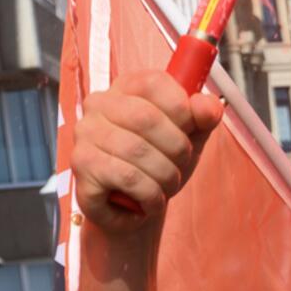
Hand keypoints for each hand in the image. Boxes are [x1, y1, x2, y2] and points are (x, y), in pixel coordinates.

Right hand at [71, 70, 222, 233]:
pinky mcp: (82, 165)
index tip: (189, 131)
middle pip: (147, 118)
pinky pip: (128, 178)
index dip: (181, 109)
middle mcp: (99, 105)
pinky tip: (151, 200)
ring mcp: (85, 134)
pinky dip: (150, 194)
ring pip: (138, 151)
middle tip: (180, 165)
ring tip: (166, 185)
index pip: (154, 83)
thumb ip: (204, 116)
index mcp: (126, 87)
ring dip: (166, 175)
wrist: (134, 207)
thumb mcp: (191, 135)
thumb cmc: (160, 162)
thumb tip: (207, 105)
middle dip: (177, 149)